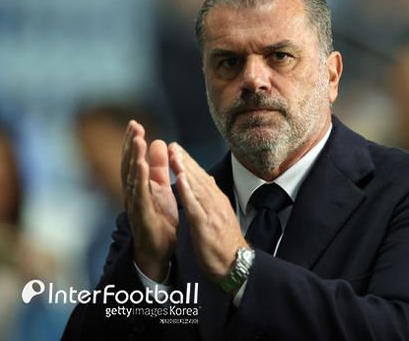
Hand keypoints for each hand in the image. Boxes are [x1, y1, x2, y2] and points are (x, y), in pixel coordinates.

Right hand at [122, 120, 178, 281]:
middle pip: (129, 165)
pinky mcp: (142, 215)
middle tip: (134, 126)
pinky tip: (141, 167)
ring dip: (134, 158)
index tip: (135, 124)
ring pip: (132, 178)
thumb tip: (158, 141)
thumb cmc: (158, 218)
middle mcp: (133, 193)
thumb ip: (159, 167)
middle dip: (131, 145)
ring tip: (138, 140)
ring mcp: (136, 204)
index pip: (133, 160)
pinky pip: (140, 196)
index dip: (133, 142)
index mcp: (139, 185)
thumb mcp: (161, 187)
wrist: (159, 250)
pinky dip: (140, 180)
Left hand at [169, 142, 247, 281]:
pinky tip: (179, 179)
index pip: (202, 178)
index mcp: (218, 201)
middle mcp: (216, 203)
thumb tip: (208, 180)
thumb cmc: (225, 244)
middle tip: (173, 145)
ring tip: (174, 155)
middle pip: (199, 178)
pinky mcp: (206, 224)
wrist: (236, 264)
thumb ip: (213, 199)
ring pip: (197, 187)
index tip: (177, 150)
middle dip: (185, 160)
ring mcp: (212, 213)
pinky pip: (194, 205)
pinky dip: (187, 191)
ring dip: (185, 169)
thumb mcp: (221, 217)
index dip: (189, 163)